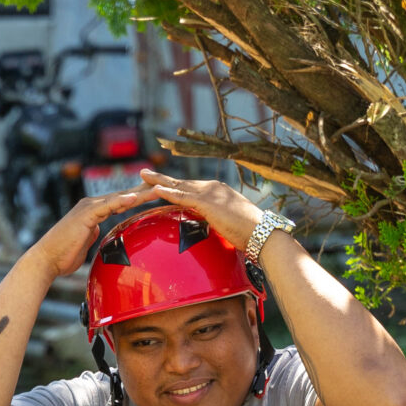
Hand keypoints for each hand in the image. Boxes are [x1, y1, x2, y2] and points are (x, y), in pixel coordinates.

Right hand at [24, 185, 156, 279]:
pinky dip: (122, 201)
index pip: (121, 201)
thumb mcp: (86, 243)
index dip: (138, 197)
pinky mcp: (85, 214)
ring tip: (158, 189)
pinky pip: (108, 206)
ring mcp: (88, 208)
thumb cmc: (64, 256)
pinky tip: (135, 197)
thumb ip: (95, 235)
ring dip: (140, 193)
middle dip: (144, 190)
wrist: (47, 260)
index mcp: (93, 211)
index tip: (156, 193)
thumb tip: (102, 236)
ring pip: (119, 197)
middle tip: (165, 184)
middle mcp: (91, 205)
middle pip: (124, 195)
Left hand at [137, 168, 266, 252]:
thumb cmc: (248, 233)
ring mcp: (210, 193)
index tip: (159, 182)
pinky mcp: (207, 202)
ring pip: (179, 186)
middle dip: (161, 178)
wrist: (261, 232)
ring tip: (143, 175)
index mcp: (217, 192)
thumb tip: (209, 229)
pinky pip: (183, 196)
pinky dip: (168, 192)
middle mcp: (212, 188)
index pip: (190, 188)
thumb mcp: (227, 224)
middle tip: (144, 173)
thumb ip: (215, 221)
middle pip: (181, 183)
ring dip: (159, 180)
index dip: (174, 186)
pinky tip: (155, 189)